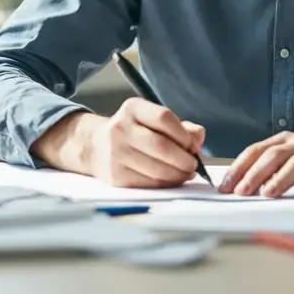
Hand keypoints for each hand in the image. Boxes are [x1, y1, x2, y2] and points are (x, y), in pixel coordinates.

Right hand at [87, 98, 205, 187]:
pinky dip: (166, 184)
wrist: (96, 146)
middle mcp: (120, 128)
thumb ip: (181, 127)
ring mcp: (115, 153)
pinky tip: (172, 180)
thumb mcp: (153, 120)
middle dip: (185, 159)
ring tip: (186, 173)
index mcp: (133, 108)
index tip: (193, 146)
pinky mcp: (115, 176)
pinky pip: (149, 183)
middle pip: (162, 146)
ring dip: (178, 175)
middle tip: (194, 165)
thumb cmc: (134, 132)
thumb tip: (198, 138)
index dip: (184, 135)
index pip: (164, 118)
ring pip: (157, 169)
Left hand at [220, 129, 293, 198]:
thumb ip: (277, 167)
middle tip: (240, 191)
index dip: (240, 166)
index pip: (257, 150)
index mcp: (288, 141)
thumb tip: (246, 186)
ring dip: (281, 178)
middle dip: (254, 173)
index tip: (225, 185)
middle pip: (274, 155)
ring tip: (268, 194)